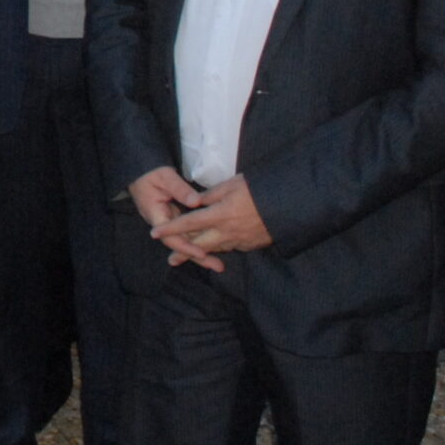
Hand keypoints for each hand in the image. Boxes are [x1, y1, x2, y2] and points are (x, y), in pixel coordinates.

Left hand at [151, 174, 271, 270]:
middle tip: (171, 259)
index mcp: (219, 215)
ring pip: (215, 248)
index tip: (155, 233)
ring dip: (202, 252)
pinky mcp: (250, 245)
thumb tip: (195, 202)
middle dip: (184, 252)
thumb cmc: (259, 189)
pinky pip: (231, 247)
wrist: (289, 205)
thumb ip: (210, 195)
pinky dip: (221, 247)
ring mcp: (239, 240)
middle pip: (200, 245)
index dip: (170, 229)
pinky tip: (217, 246)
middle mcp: (226, 231)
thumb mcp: (232, 184)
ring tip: (191, 256)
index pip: (188, 223)